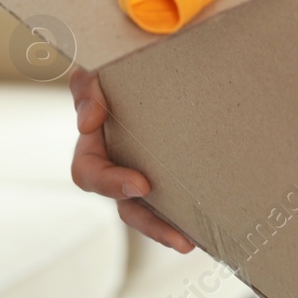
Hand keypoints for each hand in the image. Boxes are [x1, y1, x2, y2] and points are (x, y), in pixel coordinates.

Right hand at [68, 69, 193, 252]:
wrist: (158, 55)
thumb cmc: (123, 62)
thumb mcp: (99, 68)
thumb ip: (87, 88)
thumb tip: (88, 123)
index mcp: (95, 142)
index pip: (90, 173)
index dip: (111, 183)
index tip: (142, 185)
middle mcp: (118, 162)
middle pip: (126, 205)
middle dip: (150, 224)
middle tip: (179, 237)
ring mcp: (145, 168)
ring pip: (150, 210)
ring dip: (168, 229)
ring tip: (192, 243)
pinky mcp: (172, 168)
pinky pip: (175, 197)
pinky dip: (188, 213)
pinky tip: (210, 226)